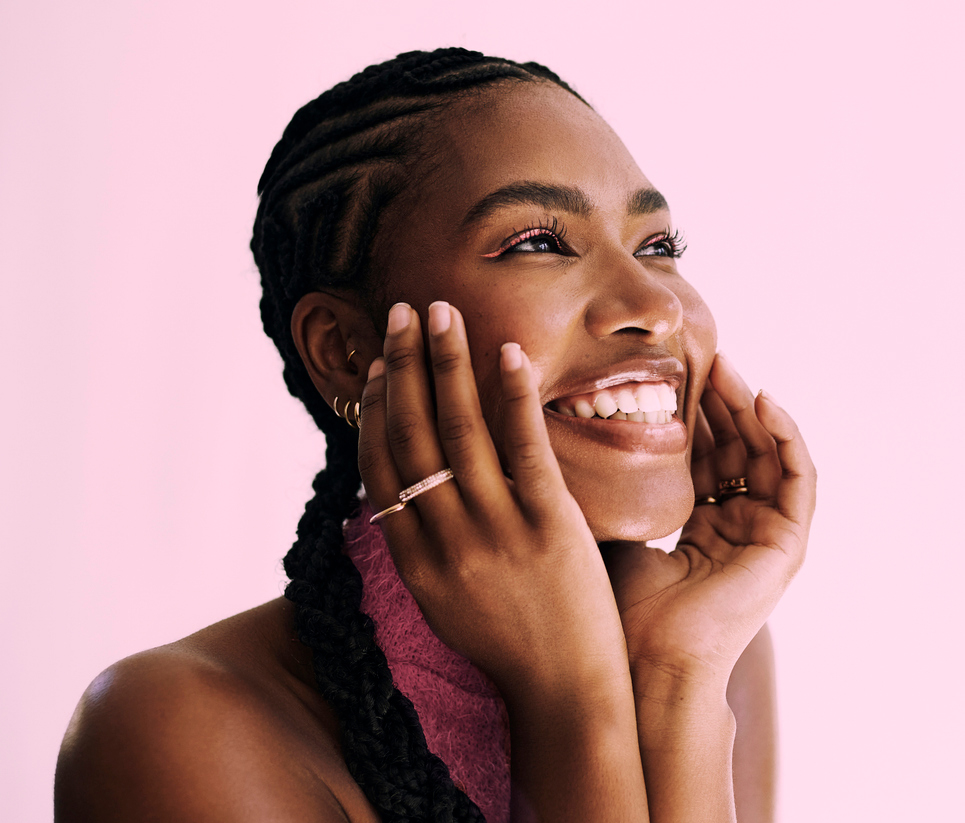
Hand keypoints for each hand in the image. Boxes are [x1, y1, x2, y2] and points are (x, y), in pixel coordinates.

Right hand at [357, 301, 629, 700]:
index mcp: (412, 561)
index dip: (377, 409)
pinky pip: (524, 448)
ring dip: (446, 364)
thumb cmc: (507, 644)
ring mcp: (496, 533)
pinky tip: (507, 351)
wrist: (565, 693)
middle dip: (404, 367)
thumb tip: (404, 486)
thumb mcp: (443, 600)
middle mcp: (444, 541)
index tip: (382, 366)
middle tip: (401, 313)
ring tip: (440, 313)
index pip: (381, 468)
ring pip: (460, 431)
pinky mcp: (549, 527)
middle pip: (413, 436)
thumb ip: (420, 543)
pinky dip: (512, 395)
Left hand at [603, 353, 815, 689]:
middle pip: (737, 450)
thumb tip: (566, 440)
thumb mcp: (614, 529)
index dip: (691, 417)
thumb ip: (611, 488)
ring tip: (726, 367)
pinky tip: (762, 399)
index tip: (668, 375)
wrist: (642, 660)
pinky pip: (799, 477)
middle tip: (702, 358)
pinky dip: (786, 435)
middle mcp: (735, 530)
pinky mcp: (787, 545)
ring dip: (750, 408)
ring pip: (768, 455)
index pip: (704, 458)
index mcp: (699, 530)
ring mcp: (763, 538)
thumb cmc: (617, 607)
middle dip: (720, 403)